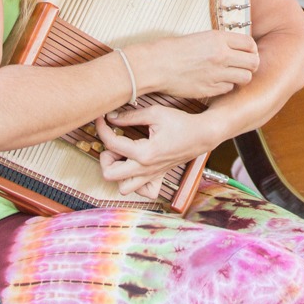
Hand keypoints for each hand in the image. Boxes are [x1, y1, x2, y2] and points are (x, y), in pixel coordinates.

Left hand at [95, 103, 220, 197]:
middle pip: (109, 174)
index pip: (111, 144)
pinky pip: (142, 191)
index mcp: (144, 153)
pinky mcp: (157, 177)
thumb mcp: (155, 113)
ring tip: (122, 155)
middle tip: (113, 142)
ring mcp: (151, 176)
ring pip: (123, 188)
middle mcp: (146, 169)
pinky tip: (135, 167)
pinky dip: (135, 183)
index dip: (102, 129)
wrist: (202, 135)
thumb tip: (111, 118)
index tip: (101, 119)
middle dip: (105, 156)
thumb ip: (130, 116)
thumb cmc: (181, 123)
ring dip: (118, 172)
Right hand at [125, 30, 258, 101]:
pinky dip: (225, 86)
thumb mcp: (202, 37)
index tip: (247, 54)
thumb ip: (222, 42)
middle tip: (243, 67)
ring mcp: (217, 73)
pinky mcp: (210, 89)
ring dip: (240, 77)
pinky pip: (228, 88)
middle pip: (253, 62)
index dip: (251, 50)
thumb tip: (239, 48)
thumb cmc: (175, 49)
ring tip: (230, 76)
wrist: (157, 65)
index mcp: (219, 39)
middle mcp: (222, 55)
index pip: (250, 44)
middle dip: (251, 65)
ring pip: (245, 78)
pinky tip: (215, 82)